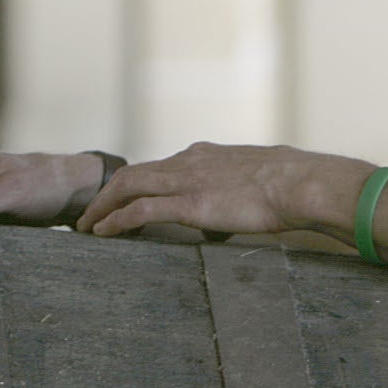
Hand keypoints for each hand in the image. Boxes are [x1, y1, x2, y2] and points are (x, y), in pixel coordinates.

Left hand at [74, 142, 368, 240]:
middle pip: (134, 173)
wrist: (301, 183)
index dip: (136, 184)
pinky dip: (116, 219)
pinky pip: (141, 209)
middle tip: (90, 215)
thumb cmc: (292, 184)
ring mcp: (187, 181)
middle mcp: (189, 162)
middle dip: (107, 194)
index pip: (159, 167)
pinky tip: (103, 232)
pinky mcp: (190, 203)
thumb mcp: (259, 177)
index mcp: (205, 155)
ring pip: (128, 186)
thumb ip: (242, 187)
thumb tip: (250, 203)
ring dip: (102, 207)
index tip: (123, 200)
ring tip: (86, 226)